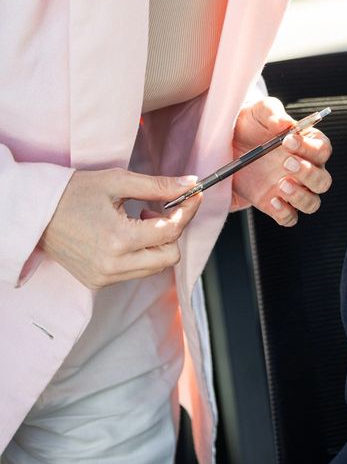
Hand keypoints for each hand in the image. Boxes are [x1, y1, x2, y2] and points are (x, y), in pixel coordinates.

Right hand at [39, 168, 201, 288]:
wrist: (38, 214)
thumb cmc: (74, 193)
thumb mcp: (118, 181)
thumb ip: (158, 185)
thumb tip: (191, 184)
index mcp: (119, 239)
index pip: (171, 232)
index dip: (186, 212)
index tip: (191, 196)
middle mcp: (113, 265)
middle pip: (169, 257)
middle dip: (172, 232)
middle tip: (157, 210)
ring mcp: (104, 277)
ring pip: (153, 267)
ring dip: (157, 244)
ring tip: (138, 219)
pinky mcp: (97, 282)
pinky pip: (134, 272)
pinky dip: (141, 254)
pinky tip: (126, 233)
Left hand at [230, 96, 331, 225]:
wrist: (227, 142)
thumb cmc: (250, 123)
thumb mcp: (258, 111)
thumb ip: (272, 113)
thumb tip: (284, 123)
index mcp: (307, 144)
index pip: (322, 149)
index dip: (310, 147)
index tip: (288, 140)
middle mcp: (304, 168)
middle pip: (323, 180)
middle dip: (308, 173)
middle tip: (286, 162)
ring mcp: (291, 188)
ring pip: (312, 202)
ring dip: (301, 196)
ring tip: (282, 184)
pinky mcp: (274, 204)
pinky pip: (289, 217)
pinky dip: (284, 213)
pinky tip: (273, 201)